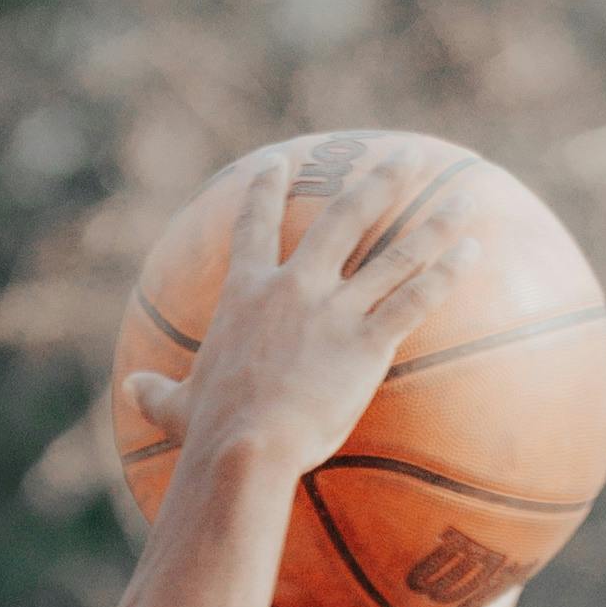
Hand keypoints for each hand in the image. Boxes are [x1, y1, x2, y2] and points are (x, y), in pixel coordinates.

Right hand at [125, 147, 463, 500]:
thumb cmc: (209, 436)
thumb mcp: (175, 410)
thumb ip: (157, 394)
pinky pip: (415, 298)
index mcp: (246, 294)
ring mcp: (333, 309)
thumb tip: (131, 391)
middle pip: (342, 218)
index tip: (278, 164)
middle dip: (377, 182)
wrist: (247, 450)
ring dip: (430, 220)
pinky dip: (446, 272)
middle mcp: (294, 286)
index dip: (264, 191)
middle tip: (402, 157)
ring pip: (392, 251)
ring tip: (458, 192)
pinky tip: (474, 251)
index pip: (254, 227)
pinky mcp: (366, 341)